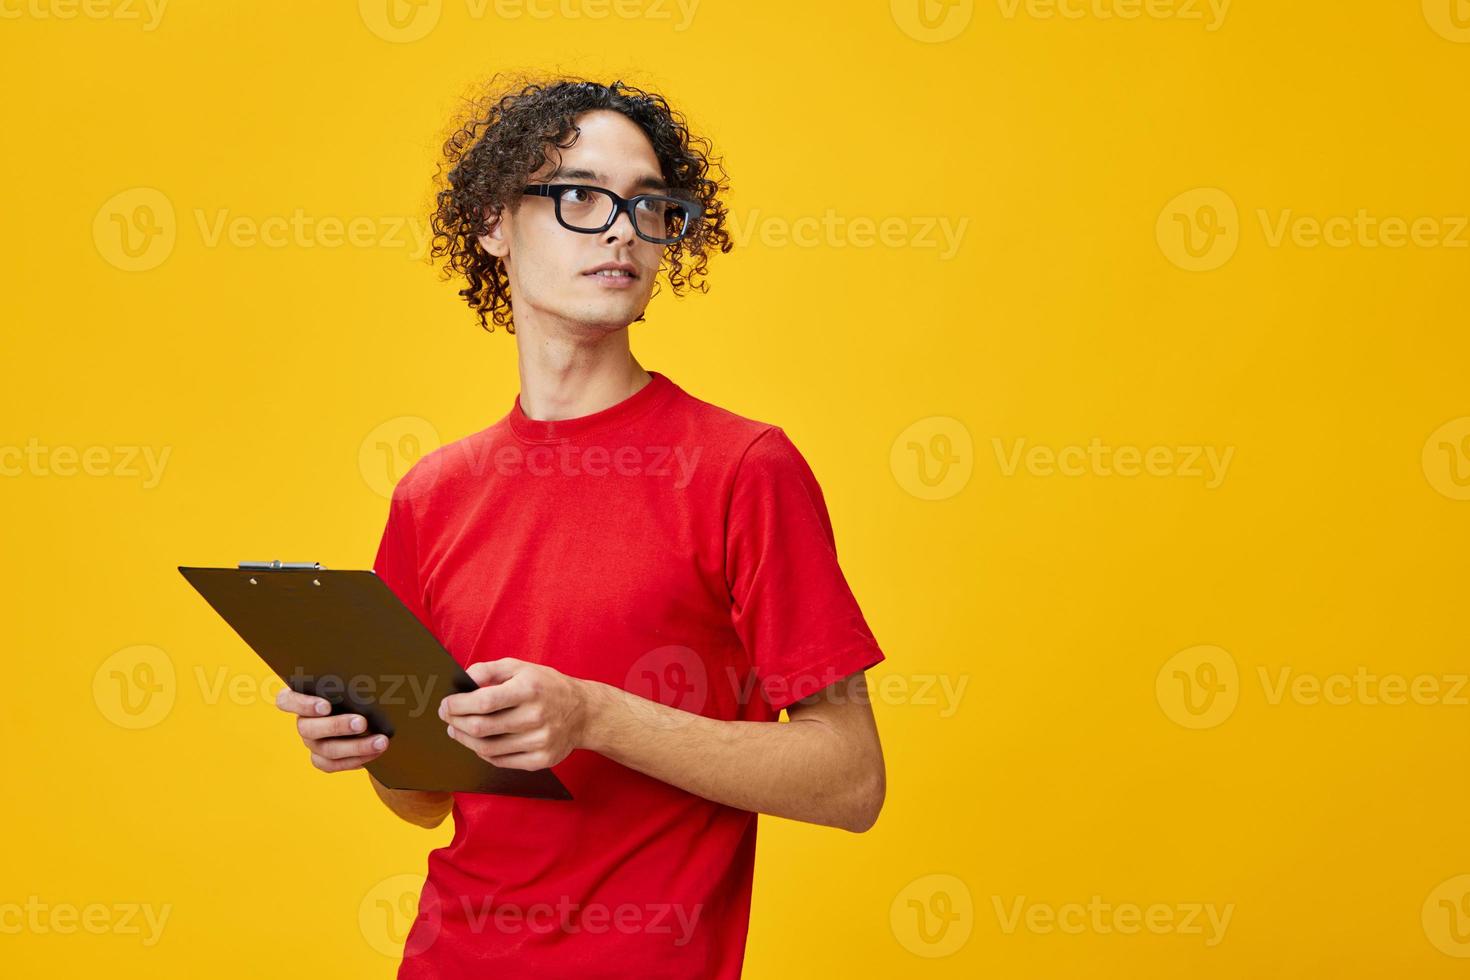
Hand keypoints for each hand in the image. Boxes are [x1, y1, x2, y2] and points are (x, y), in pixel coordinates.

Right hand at [275, 689, 388, 773]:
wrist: (367, 710)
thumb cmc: (357, 686)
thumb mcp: (352, 679)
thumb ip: (350, 678)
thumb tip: (368, 675)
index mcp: (301, 696)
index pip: (286, 700)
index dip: (303, 704)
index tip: (326, 706)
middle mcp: (303, 721)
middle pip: (308, 728)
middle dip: (337, 726)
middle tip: (362, 722)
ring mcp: (311, 742)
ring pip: (326, 749)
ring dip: (355, 746)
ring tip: (380, 741)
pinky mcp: (321, 758)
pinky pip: (333, 764)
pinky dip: (355, 760)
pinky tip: (375, 753)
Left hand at [439, 658, 592, 770]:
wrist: (584, 713)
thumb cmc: (547, 687)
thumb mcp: (521, 667)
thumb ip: (490, 670)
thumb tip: (463, 680)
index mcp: (529, 689)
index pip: (484, 701)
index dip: (458, 705)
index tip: (446, 704)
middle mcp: (535, 716)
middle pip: (481, 727)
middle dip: (456, 722)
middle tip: (447, 717)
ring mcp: (539, 741)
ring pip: (487, 748)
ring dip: (465, 739)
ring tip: (457, 730)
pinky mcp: (541, 760)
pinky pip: (500, 761)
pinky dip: (483, 752)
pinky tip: (478, 742)